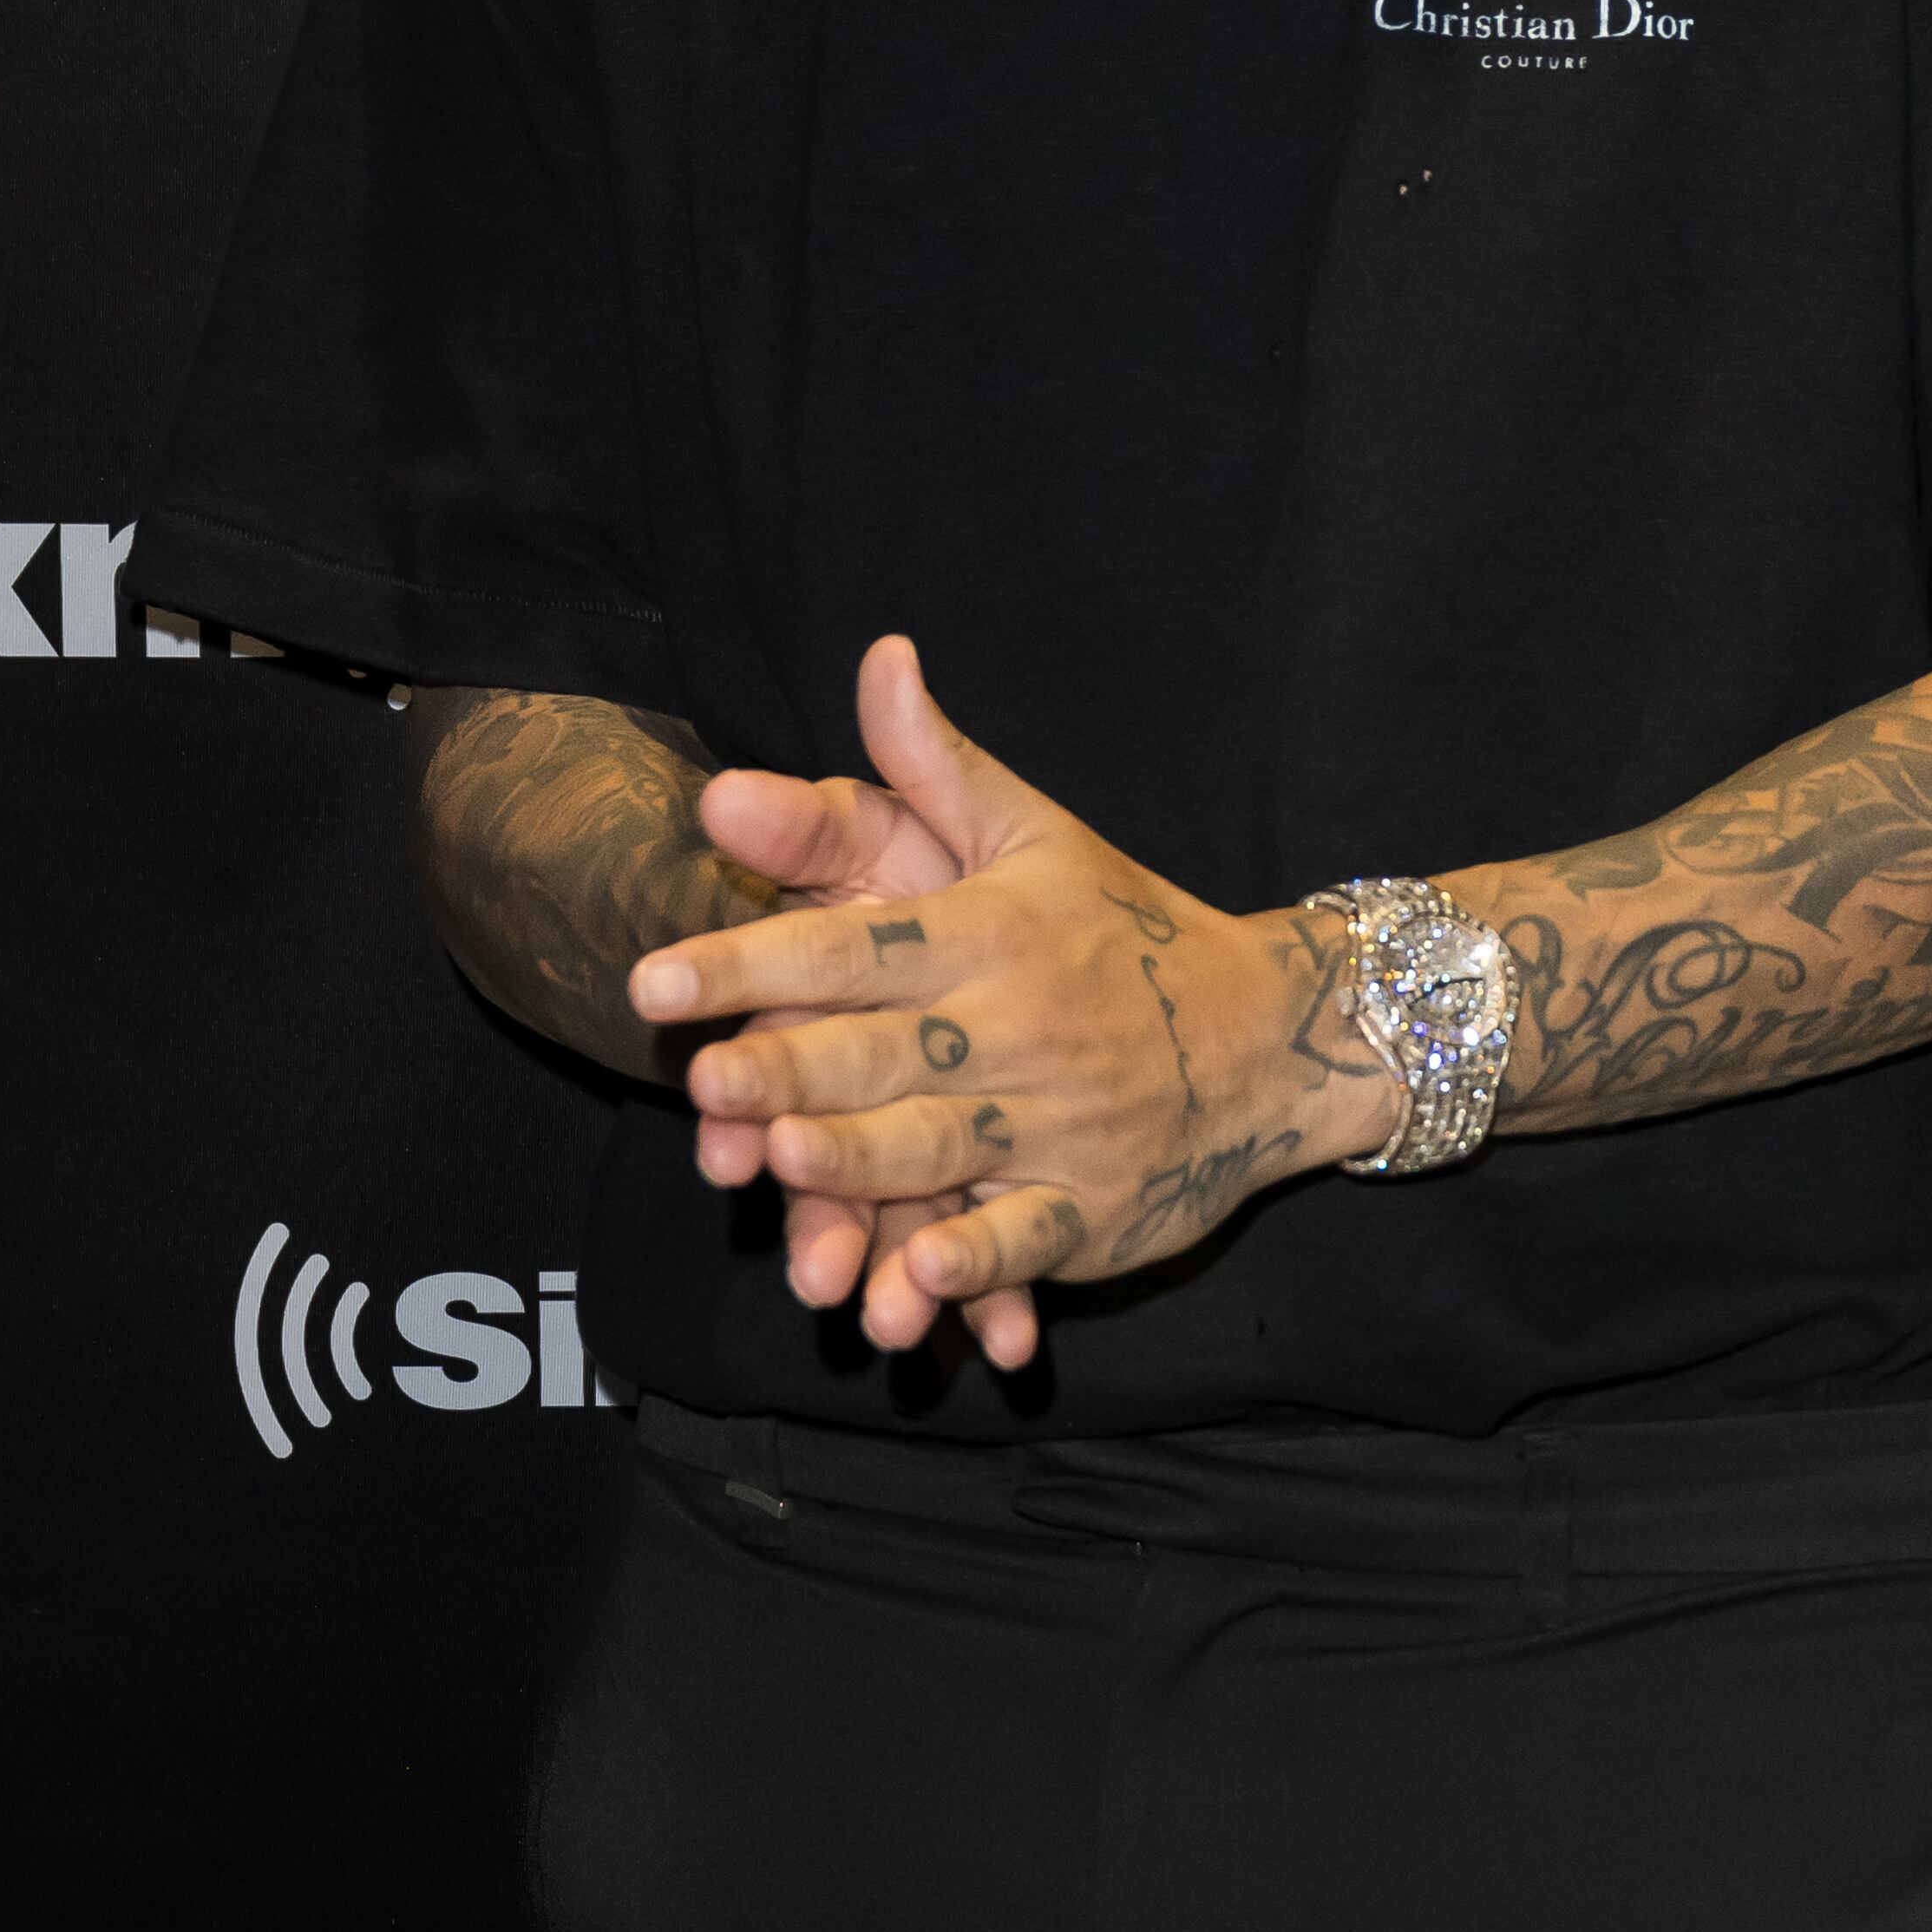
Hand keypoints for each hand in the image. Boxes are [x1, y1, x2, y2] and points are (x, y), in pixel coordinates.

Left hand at [633, 635, 1385, 1363]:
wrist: (1275, 1033)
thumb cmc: (1126, 929)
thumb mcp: (1038, 833)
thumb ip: (936, 765)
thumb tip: (877, 656)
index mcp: (990, 934)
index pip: (854, 945)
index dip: (752, 960)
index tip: (655, 982)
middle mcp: (1017, 1027)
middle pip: (885, 1051)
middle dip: (794, 1066)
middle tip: (705, 1080)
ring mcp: (1057, 1125)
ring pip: (943, 1147)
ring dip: (863, 1160)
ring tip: (780, 1160)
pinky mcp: (1094, 1209)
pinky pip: (1029, 1238)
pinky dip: (978, 1262)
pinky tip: (916, 1274)